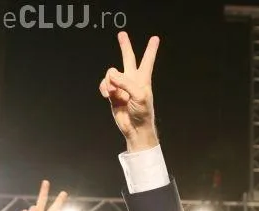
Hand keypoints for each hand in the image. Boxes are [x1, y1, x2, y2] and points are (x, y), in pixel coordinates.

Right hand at [99, 32, 159, 151]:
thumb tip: (111, 74)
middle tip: (122, 34)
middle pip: (128, 58)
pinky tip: (107, 94)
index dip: (151, 50)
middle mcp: (132, 80)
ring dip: (109, 82)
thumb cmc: (142, 112)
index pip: (147, 61)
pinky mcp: (112, 94)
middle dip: (125, 46)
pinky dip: (103, 88)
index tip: (155, 39)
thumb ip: (126, 82)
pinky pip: (104, 84)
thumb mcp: (139, 95)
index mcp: (143, 79)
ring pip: (110, 74)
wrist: (135, 128)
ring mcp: (121, 87)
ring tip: (113, 92)